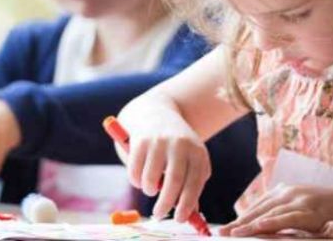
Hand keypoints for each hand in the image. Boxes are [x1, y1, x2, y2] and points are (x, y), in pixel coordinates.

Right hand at [117, 107, 209, 222]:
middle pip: (175, 181)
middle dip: (166, 204)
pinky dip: (135, 180)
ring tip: (150, 189)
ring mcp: (159, 141)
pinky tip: (140, 178)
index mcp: (197, 152)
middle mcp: (180, 144)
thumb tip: (191, 213)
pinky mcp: (140, 140)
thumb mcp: (191, 158)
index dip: (187, 204)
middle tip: (159, 214)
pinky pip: (135, 170)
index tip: (180, 218)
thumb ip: (192, 183)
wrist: (157, 114)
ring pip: (151, 178)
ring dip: (149, 190)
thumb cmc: (177, 146)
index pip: (195, 182)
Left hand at [219, 184, 332, 235]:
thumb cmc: (322, 208)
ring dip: (251, 223)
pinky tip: (259, 226)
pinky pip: (288, 218)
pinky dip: (273, 222)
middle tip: (223, 232)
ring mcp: (299, 200)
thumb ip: (281, 213)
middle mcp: (288, 192)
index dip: (241, 217)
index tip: (226, 228)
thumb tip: (260, 226)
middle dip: (240, 222)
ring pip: (270, 213)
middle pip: (259, 209)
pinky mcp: (309, 211)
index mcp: (282, 191)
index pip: (257, 205)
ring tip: (235, 232)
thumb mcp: (298, 208)